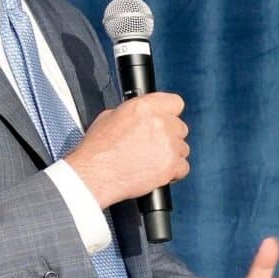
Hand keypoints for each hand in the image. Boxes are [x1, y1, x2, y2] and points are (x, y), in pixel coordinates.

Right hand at [64, 92, 188, 206]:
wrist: (94, 175)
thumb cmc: (98, 149)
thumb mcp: (110, 117)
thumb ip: (134, 113)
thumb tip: (142, 115)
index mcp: (145, 107)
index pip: (175, 102)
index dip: (170, 112)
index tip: (166, 119)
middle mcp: (160, 123)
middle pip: (180, 127)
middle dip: (169, 136)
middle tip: (153, 144)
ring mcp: (168, 145)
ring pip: (183, 148)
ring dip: (171, 154)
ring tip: (151, 160)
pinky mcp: (172, 166)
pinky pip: (183, 167)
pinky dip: (173, 171)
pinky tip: (157, 171)